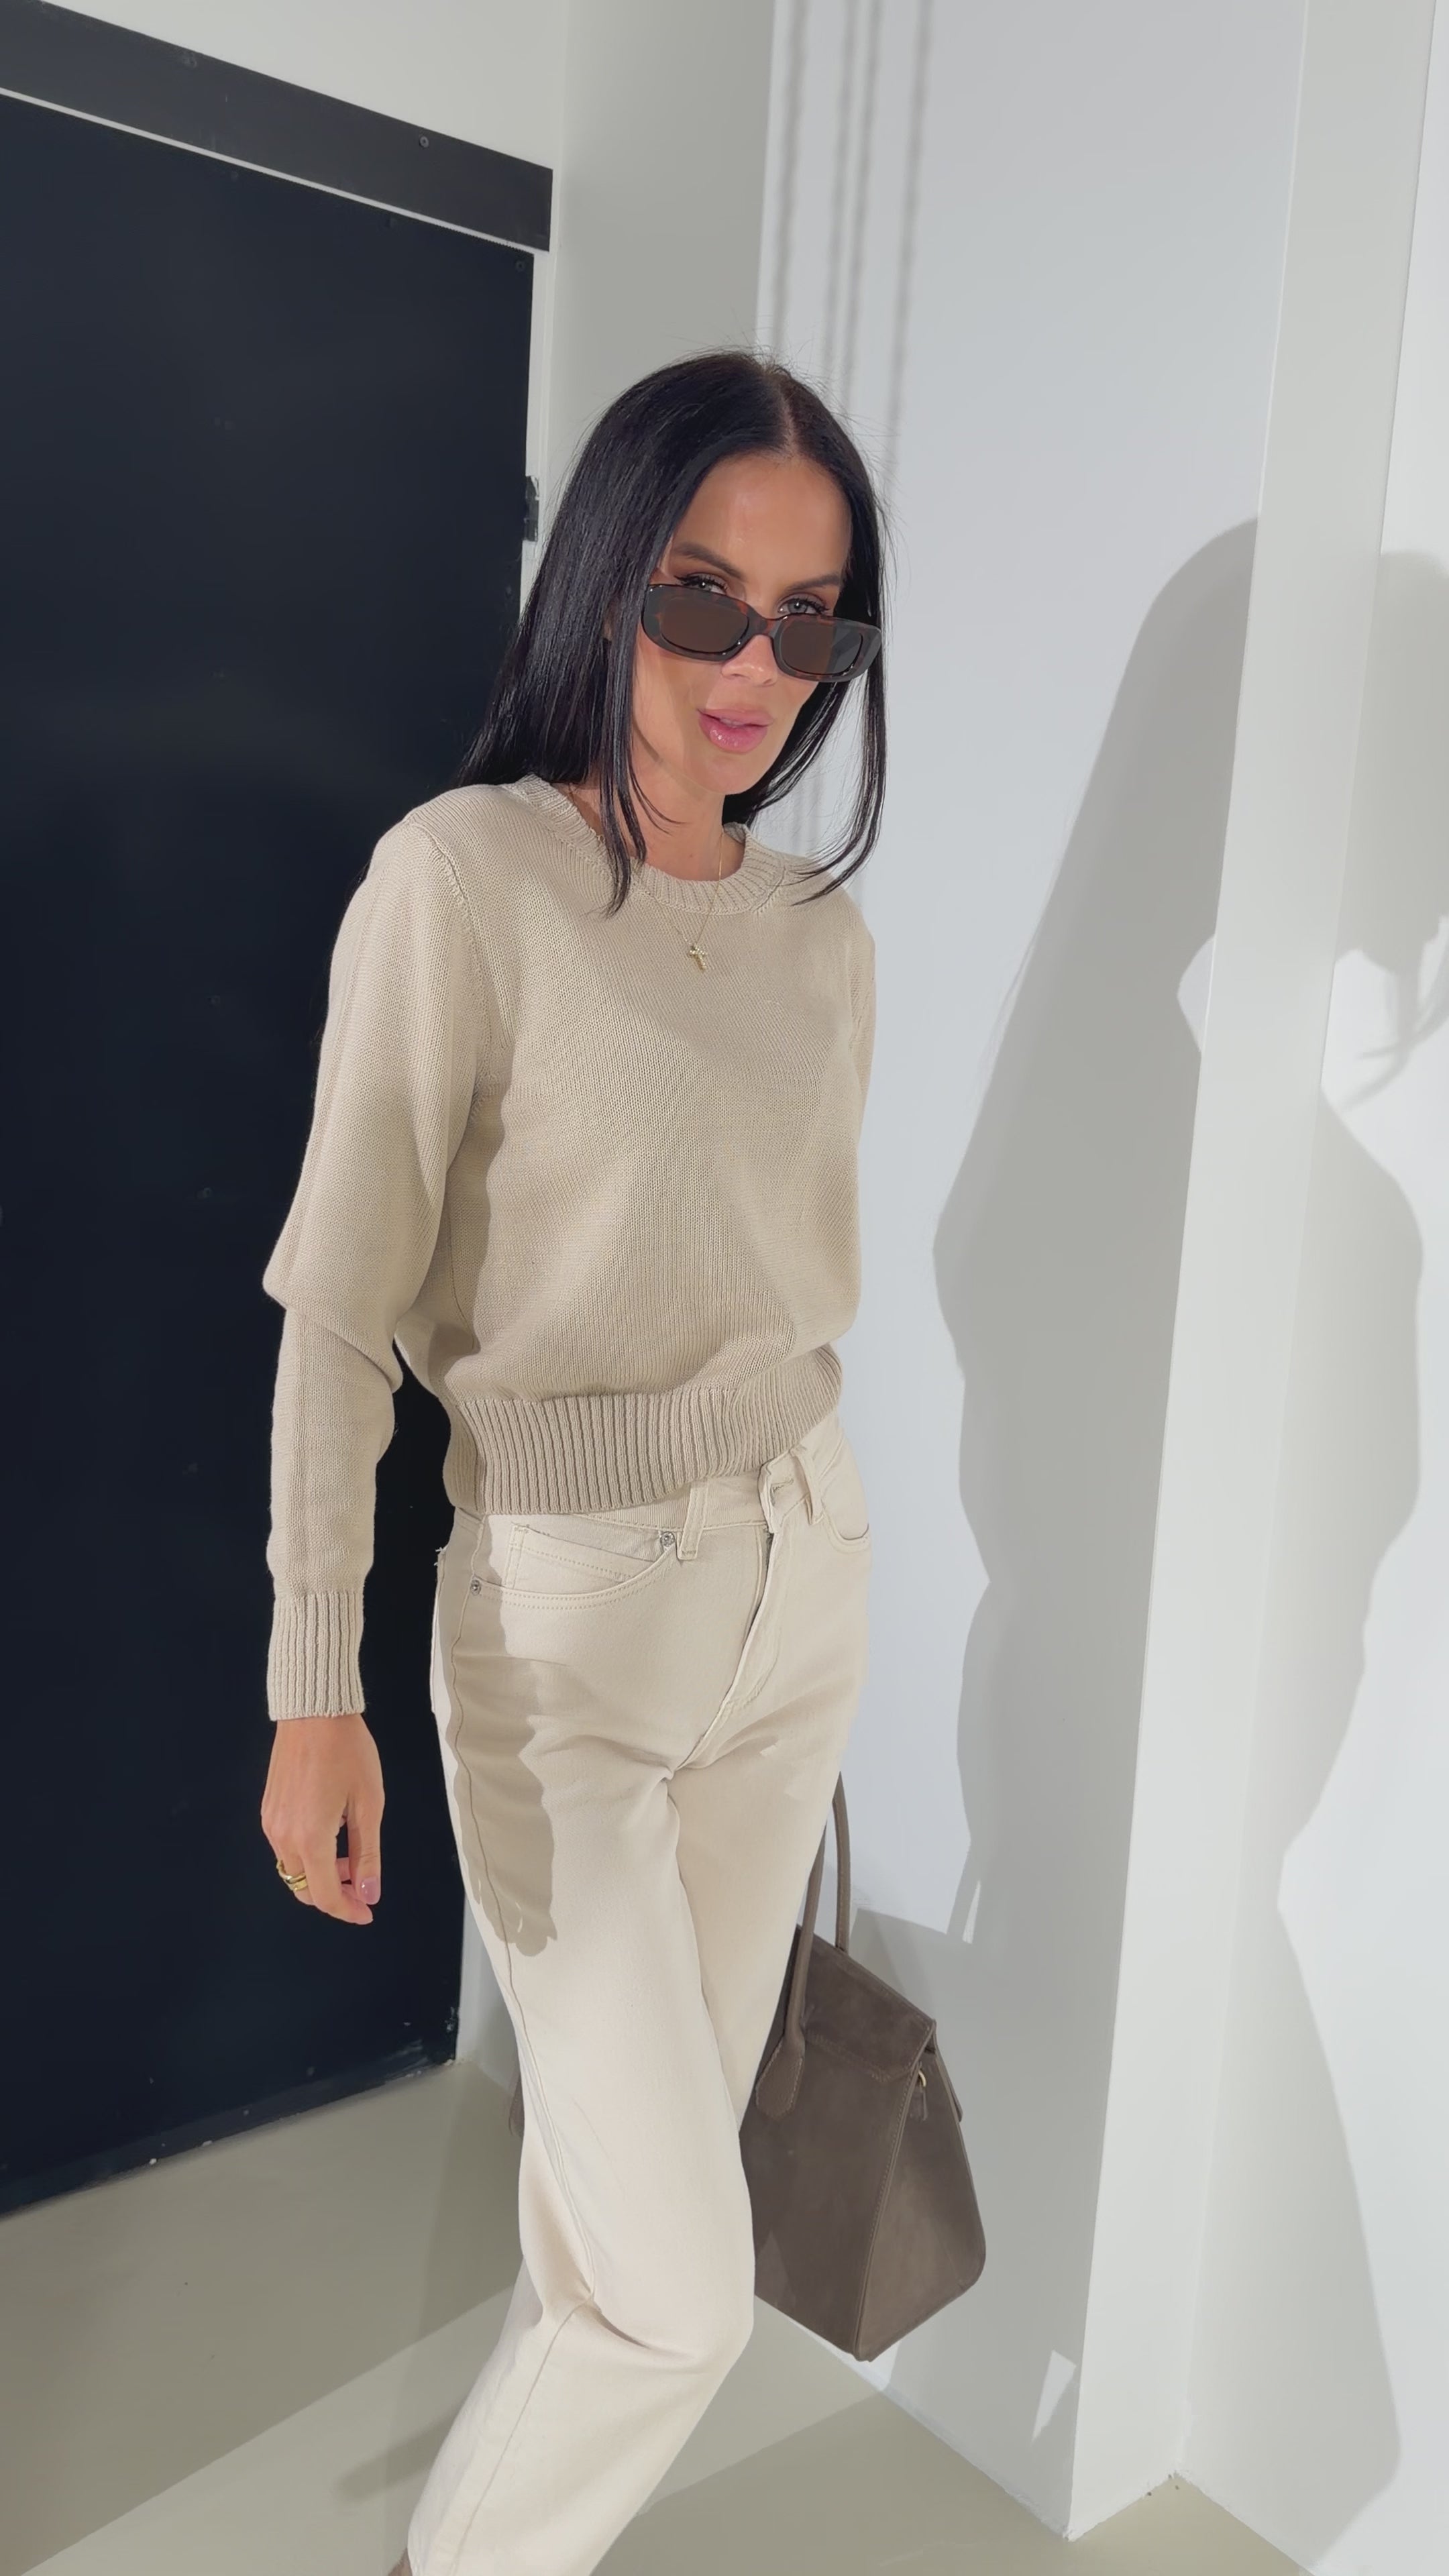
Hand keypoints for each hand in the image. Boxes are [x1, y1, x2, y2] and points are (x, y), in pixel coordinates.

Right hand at [261, 1712, 384, 1924]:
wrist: (314, 1712)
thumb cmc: (347, 1752)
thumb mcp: (369, 1805)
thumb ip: (367, 1854)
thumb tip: (368, 1893)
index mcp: (310, 1839)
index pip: (325, 1895)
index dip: (347, 1910)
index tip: (367, 1911)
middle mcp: (283, 1836)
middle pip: (304, 1888)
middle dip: (334, 1894)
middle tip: (362, 1884)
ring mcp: (271, 1823)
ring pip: (293, 1869)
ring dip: (320, 1874)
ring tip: (349, 1856)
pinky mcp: (268, 1809)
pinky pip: (285, 1848)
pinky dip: (307, 1855)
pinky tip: (330, 1835)